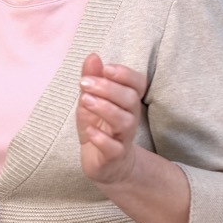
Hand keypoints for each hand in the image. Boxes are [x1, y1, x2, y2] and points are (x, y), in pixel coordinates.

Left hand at [76, 53, 146, 185]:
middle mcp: (129, 118)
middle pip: (130, 99)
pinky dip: (101, 138)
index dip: (126, 74)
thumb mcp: (90, 101)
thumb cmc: (100, 129)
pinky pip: (113, 148)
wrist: (107, 166)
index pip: (137, 84)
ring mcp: (123, 138)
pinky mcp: (114, 157)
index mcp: (125, 102)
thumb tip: (92, 56)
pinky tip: (90, 130)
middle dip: (108, 88)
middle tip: (85, 83)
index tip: (106, 68)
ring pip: (124, 122)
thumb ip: (91, 80)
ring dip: (105, 109)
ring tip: (86, 100)